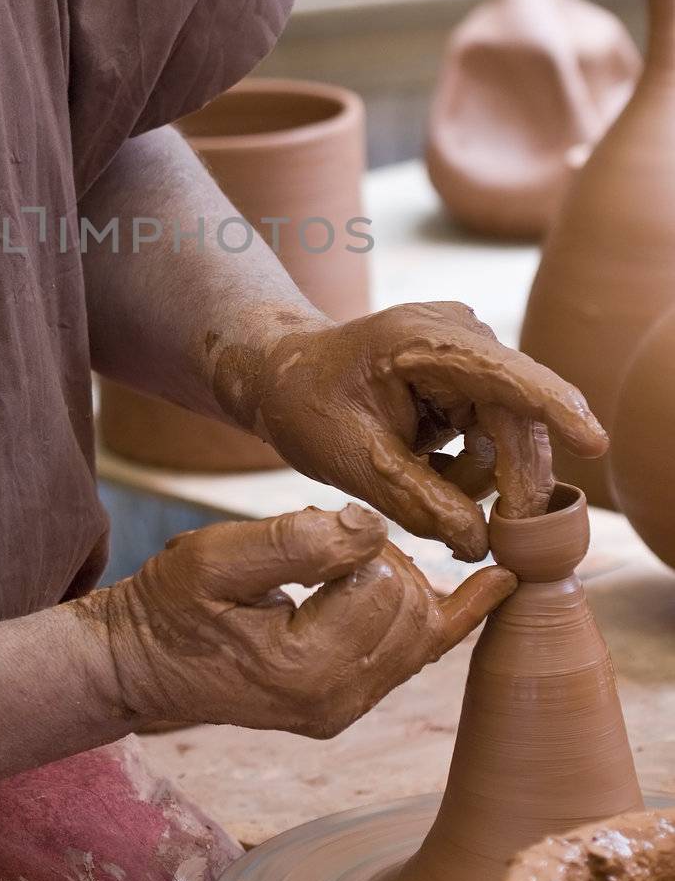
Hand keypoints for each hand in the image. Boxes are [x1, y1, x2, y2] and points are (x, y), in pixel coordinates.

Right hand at [79, 505, 514, 739]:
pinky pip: (419, 656)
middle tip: (330, 542)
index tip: (315, 533)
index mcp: (304, 668)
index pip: (384, 585)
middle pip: (415, 611)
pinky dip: (458, 615)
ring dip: (405, 581)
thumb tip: (371, 525)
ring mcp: (346, 709)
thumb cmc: (171, 605)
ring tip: (351, 558)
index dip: (359, 543)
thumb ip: (296, 540)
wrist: (142, 664)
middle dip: (389, 561)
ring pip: (423, 633)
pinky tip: (498, 583)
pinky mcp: (348, 702)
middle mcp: (337, 702)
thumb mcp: (215, 558)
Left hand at [210, 301, 606, 561]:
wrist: (285, 376)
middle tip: (500, 541)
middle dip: (514, 483)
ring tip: (422, 485)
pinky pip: (496, 434)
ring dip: (482, 478)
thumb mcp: (352, 463)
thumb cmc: (307, 407)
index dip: (553, 409)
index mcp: (424, 341)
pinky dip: (471, 467)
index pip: (504, 374)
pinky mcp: (474, 377)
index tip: (594, 443)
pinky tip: (427, 468)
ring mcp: (472, 354)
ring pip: (513, 432)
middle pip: (519, 417)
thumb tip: (481, 544)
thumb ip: (417, 502)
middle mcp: (460, 336)